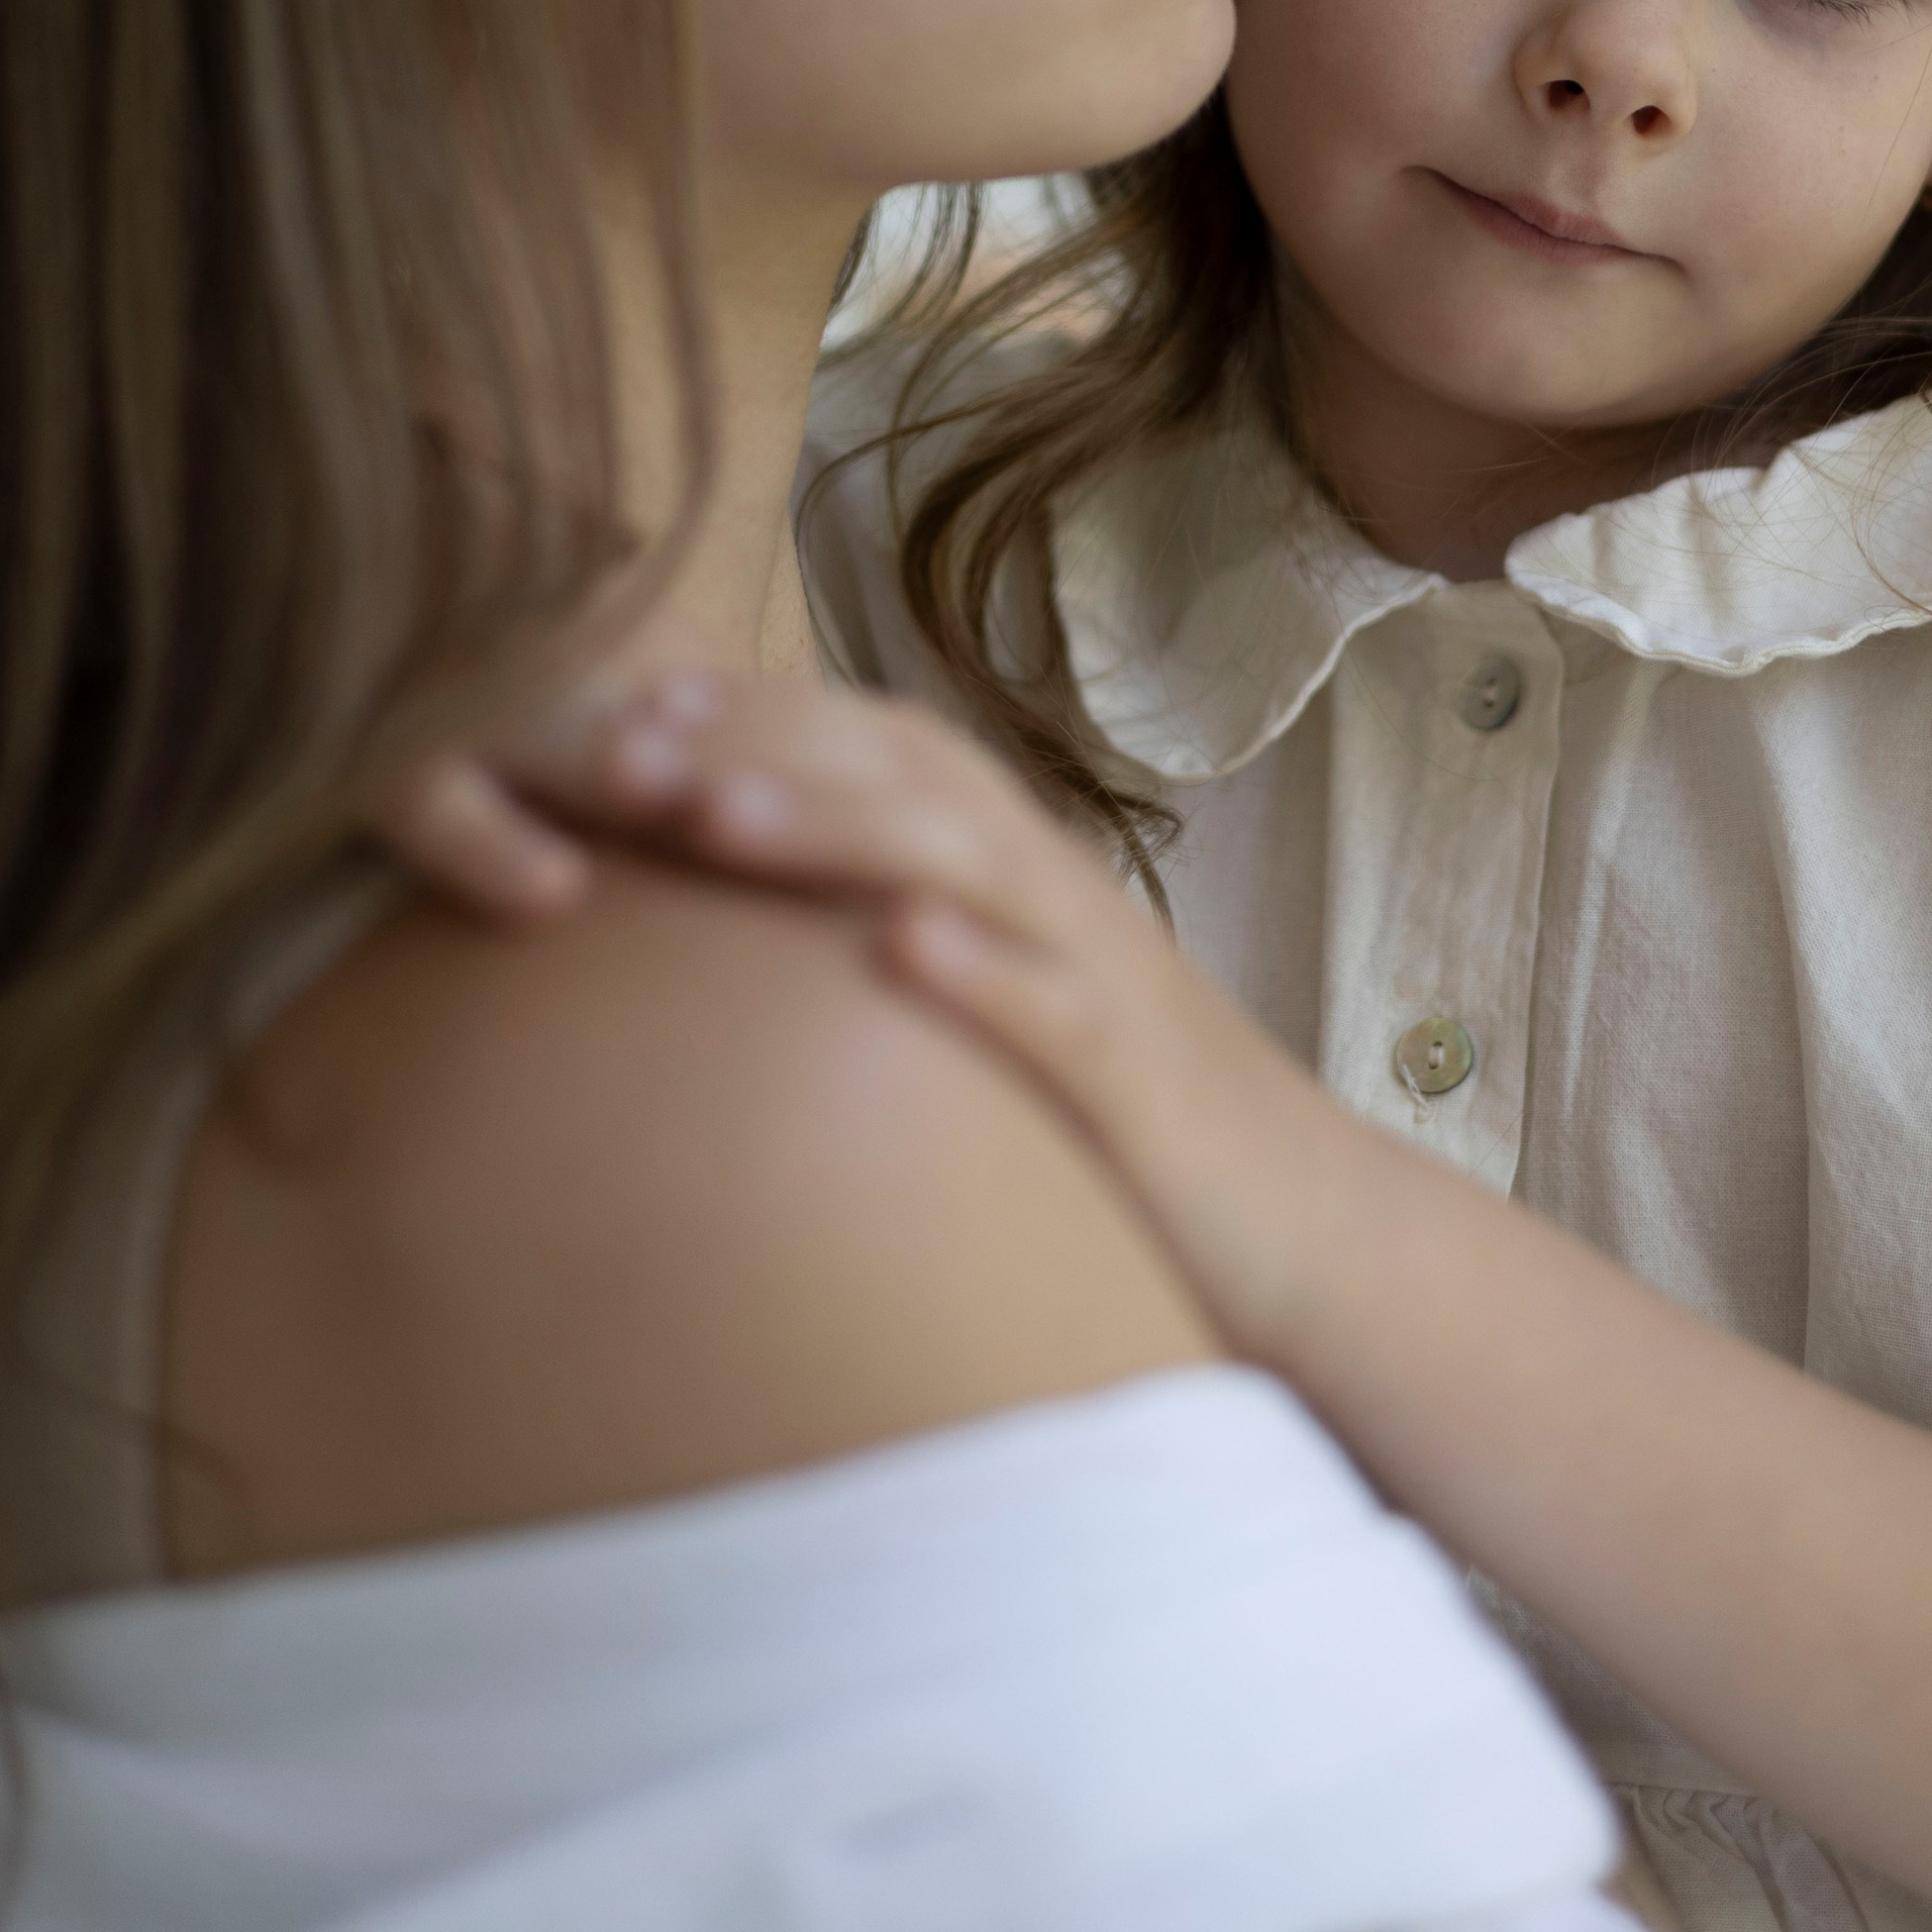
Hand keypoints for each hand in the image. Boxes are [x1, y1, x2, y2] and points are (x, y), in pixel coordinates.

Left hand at [369, 659, 1349, 1354]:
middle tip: (617, 744)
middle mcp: (1057, 897)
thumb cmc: (1131, 1127)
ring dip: (839, 832)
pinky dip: (982, 977)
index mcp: (1018, 872)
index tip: (622, 701)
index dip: (757, 712)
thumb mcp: (1010, 1008)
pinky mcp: (1141, 1089)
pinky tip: (897, 954)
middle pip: (905, 780)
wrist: (1314, 1230)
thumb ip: (911, 942)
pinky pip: (1060, 1019)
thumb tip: (768, 924)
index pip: (879, 748)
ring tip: (716, 816)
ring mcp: (1104, 982)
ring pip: (966, 869)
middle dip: (760, 748)